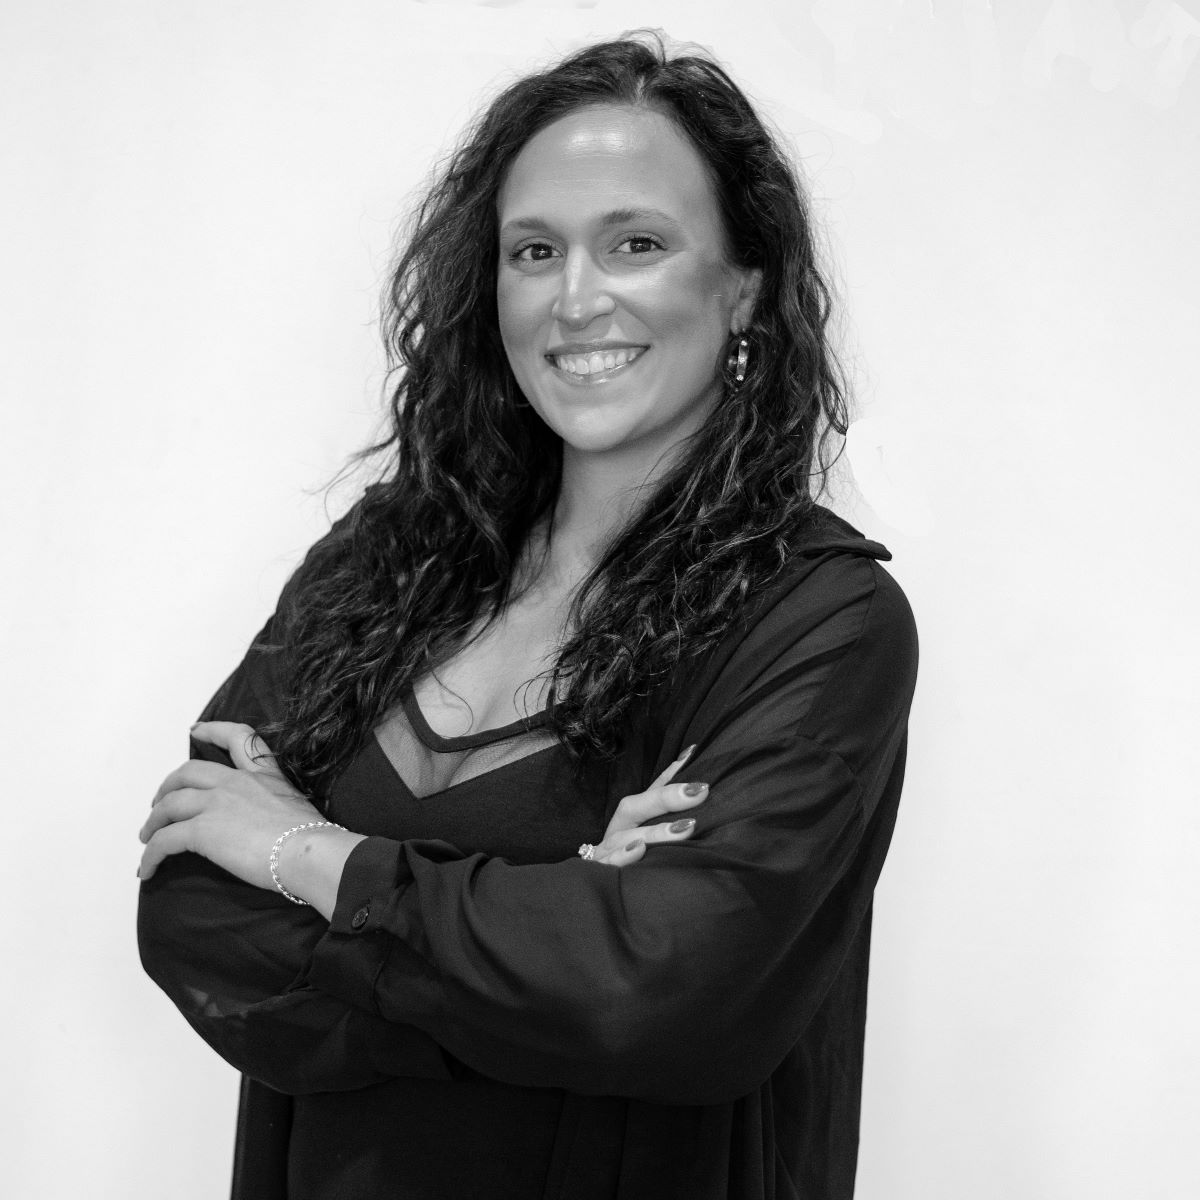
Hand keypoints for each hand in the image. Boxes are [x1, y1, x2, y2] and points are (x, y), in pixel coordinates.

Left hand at [137, 721, 324, 889]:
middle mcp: (236, 782)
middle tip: (159, 804)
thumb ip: (274, 806)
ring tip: (147, 838)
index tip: (195, 730)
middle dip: (167, 787)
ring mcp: (217, 803)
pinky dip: (151, 855)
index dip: (213, 730)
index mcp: (264, 775)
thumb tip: (268, 826)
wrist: (308, 851)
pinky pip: (164, 841)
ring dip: (153, 822)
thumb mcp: (296, 806)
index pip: (238, 738)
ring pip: (169, 805)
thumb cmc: (311, 837)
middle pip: (188, 773)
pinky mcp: (202, 830)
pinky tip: (148, 870)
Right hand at [582, 744, 709, 867]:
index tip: (695, 754)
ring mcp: (607, 850)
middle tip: (700, 791)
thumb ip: (667, 811)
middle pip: (635, 807)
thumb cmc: (626, 857)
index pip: (652, 791)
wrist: (587, 889)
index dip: (673, 774)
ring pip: (626, 837)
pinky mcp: (601, 872)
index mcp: (630, 817)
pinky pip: (611, 864)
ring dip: (655, 832)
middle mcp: (618, 829)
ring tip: (684, 828)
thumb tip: (696, 772)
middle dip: (667, 798)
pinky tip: (640, 850)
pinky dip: (623, 856)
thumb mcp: (646, 834)